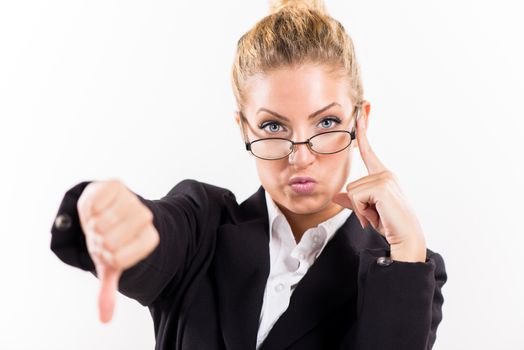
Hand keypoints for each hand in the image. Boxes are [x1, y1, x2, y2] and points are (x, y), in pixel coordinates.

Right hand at [77, 179, 158, 322]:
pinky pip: (97, 201)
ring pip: (103, 222)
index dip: (113, 257)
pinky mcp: (116, 185)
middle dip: (100, 242)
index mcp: (149, 238)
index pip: (126, 257)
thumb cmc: (110, 241)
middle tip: (101, 238)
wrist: (108, 210)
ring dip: (94, 226)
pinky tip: (94, 210)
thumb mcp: (110, 265)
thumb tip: (105, 318)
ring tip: (97, 225)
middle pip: (111, 241)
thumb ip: (109, 289)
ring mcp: (131, 200)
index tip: (111, 253)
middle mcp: (144, 218)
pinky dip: (90, 209)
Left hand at [332, 108, 426, 261]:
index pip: (369, 152)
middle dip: (358, 204)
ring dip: (360, 209)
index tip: (359, 115)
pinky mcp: (382, 186)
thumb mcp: (367, 212)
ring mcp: (385, 178)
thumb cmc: (389, 226)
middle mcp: (385, 173)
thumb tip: (336, 196)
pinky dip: (362, 211)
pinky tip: (377, 216)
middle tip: (374, 214)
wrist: (406, 239)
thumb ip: (353, 201)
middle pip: (351, 184)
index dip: (363, 133)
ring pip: (352, 191)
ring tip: (378, 215)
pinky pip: (356, 197)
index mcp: (383, 176)